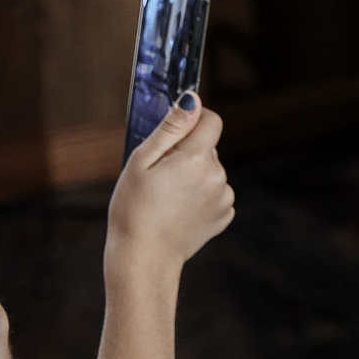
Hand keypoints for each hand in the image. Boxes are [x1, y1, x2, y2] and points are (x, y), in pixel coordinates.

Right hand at [105, 98, 234, 275]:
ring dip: (194, 175)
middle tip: (160, 175)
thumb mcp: (142, 161)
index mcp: (198, 158)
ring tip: (167, 197)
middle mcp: (218, 176)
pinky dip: (200, 196)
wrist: (143, 259)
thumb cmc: (134, 209)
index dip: (193, 121)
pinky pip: (214, 193)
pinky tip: (178, 210)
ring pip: (211, 171)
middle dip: (187, 153)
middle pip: (208, 147)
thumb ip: (171, 128)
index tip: (174, 135)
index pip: (212, 120)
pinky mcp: (224, 216)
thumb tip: (192, 99)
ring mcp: (224, 198)